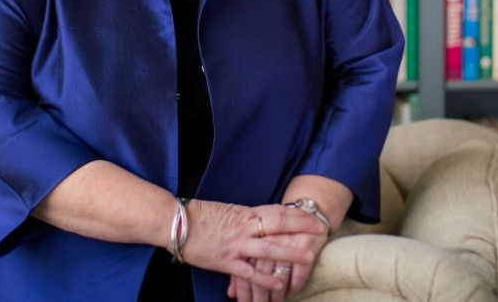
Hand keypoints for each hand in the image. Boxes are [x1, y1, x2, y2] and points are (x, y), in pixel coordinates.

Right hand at [179, 201, 321, 294]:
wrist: (176, 223)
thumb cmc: (200, 216)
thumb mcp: (227, 212)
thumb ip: (246, 217)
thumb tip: (261, 219)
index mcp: (245, 213)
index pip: (276, 211)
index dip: (296, 214)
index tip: (313, 215)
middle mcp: (244, 227)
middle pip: (277, 225)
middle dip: (300, 227)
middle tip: (320, 230)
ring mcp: (236, 245)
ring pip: (267, 249)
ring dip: (289, 254)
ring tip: (308, 258)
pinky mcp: (226, 262)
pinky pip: (249, 272)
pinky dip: (265, 279)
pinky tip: (280, 285)